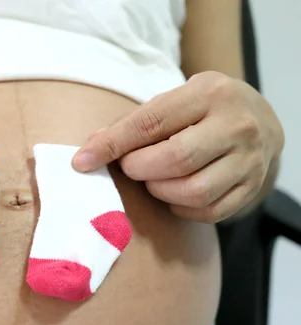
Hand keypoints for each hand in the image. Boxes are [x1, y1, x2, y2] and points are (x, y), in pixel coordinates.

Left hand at [72, 71, 283, 222]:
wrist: (262, 121)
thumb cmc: (203, 110)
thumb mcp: (174, 100)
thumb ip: (134, 122)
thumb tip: (90, 148)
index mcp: (209, 94)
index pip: (150, 123)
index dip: (111, 145)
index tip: (81, 162)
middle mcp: (236, 125)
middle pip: (175, 160)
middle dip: (139, 169)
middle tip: (131, 167)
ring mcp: (249, 160)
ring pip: (193, 191)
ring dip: (159, 191)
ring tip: (154, 179)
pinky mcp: (252, 188)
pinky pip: (208, 211)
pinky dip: (181, 207)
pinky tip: (175, 194)